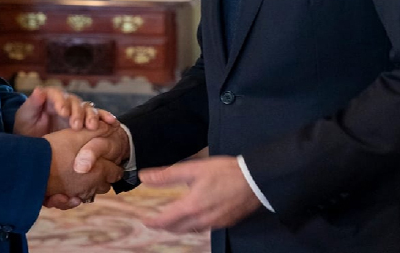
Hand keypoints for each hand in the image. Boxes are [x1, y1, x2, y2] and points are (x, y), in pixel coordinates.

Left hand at [13, 87, 116, 136]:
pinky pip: (97, 117)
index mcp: (51, 99)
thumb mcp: (24, 118)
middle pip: (75, 102)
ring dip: (91, 116)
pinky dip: (105, 118)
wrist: (34, 146)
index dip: (62, 102)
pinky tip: (111, 122)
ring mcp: (77, 112)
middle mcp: (66, 103)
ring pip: (88, 109)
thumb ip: (32, 104)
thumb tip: (39, 90)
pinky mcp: (85, 122)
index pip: (58, 95)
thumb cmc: (27, 131)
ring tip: (92, 126)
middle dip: (77, 112)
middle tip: (76, 125)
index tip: (63, 112)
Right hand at [43, 128, 122, 204]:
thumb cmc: (56, 150)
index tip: (114, 162)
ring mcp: (76, 194)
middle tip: (102, 168)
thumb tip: (109, 126)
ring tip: (86, 176)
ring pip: (91, 193)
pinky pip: (76, 199)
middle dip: (105, 177)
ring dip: (91, 186)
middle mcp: (90, 186)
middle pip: (105, 185)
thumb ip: (96, 131)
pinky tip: (73, 186)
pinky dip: (77, 194)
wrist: (31, 167)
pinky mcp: (63, 199)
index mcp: (99, 171)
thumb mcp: (77, 134)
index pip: (115, 171)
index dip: (115, 165)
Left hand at [138, 156, 261, 232]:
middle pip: (177, 229)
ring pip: (191, 230)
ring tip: (172, 219)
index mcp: (192, 206)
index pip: (166, 220)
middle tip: (156, 220)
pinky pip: (204, 228)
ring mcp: (215, 223)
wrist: (255, 180)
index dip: (152, 222)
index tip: (144, 220)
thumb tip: (144, 177)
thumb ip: (167, 175)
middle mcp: (202, 219)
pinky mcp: (226, 223)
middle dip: (164, 226)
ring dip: (178, 227)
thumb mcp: (193, 169)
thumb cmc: (225, 172)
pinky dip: (193, 225)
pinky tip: (194, 217)